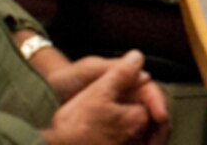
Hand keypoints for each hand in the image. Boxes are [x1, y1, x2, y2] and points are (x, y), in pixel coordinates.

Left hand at [41, 50, 155, 144]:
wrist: (45, 92)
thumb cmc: (67, 77)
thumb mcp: (89, 69)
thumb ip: (115, 69)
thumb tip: (145, 73)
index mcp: (125, 81)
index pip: (150, 91)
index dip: (158, 103)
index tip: (161, 117)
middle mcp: (126, 97)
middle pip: (151, 112)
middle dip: (158, 127)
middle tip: (156, 143)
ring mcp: (118, 114)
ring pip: (143, 127)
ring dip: (149, 138)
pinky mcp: (111, 130)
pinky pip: (129, 138)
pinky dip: (136, 144)